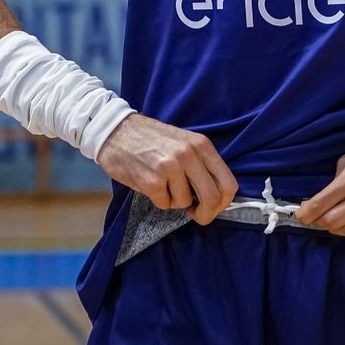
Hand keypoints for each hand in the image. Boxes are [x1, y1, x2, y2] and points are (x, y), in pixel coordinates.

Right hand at [95, 114, 237, 223]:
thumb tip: (215, 195)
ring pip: (185, 203)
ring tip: (162, 183)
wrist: (115, 130)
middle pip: (213, 199)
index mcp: (202, 145)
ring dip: (174, 200)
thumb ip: (201, 164)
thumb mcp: (183, 142)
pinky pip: (164, 204)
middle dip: (205, 213)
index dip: (224, 202)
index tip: (213, 207)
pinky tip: (149, 183)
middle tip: (195, 214)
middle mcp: (189, 155)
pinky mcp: (152, 180)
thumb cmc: (151, 138)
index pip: (229, 183)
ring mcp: (171, 167)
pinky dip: (158, 199)